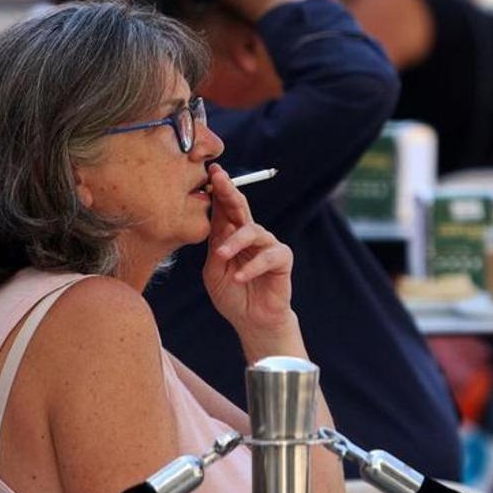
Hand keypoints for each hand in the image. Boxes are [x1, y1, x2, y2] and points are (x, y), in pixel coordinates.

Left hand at [202, 163, 295, 337]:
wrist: (252, 321)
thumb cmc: (232, 295)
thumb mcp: (214, 271)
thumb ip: (215, 247)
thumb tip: (215, 222)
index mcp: (231, 235)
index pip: (224, 208)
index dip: (218, 189)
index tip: (211, 171)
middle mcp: (250, 235)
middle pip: (240, 207)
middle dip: (229, 191)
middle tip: (219, 179)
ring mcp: (267, 245)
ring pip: (252, 231)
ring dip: (234, 242)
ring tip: (221, 256)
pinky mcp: (281, 259)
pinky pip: (267, 256)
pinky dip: (251, 266)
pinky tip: (239, 277)